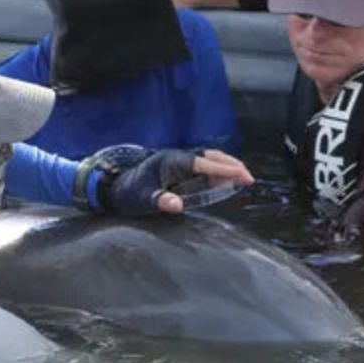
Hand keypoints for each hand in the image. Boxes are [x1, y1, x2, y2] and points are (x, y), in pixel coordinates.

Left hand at [100, 148, 254, 215]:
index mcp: (170, 161)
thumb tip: (177, 205)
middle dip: (230, 165)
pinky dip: (217, 171)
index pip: (202, 163)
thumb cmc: (128, 194)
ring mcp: (177, 163)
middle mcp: (176, 158)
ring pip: (207, 159)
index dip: (223, 169)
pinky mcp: (177, 170)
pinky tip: (225, 180)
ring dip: (226, 166)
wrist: (114, 189)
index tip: (241, 175)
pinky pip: (202, 167)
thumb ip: (159, 201)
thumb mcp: (142, 200)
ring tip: (243, 177)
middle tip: (248, 178)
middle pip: (209, 157)